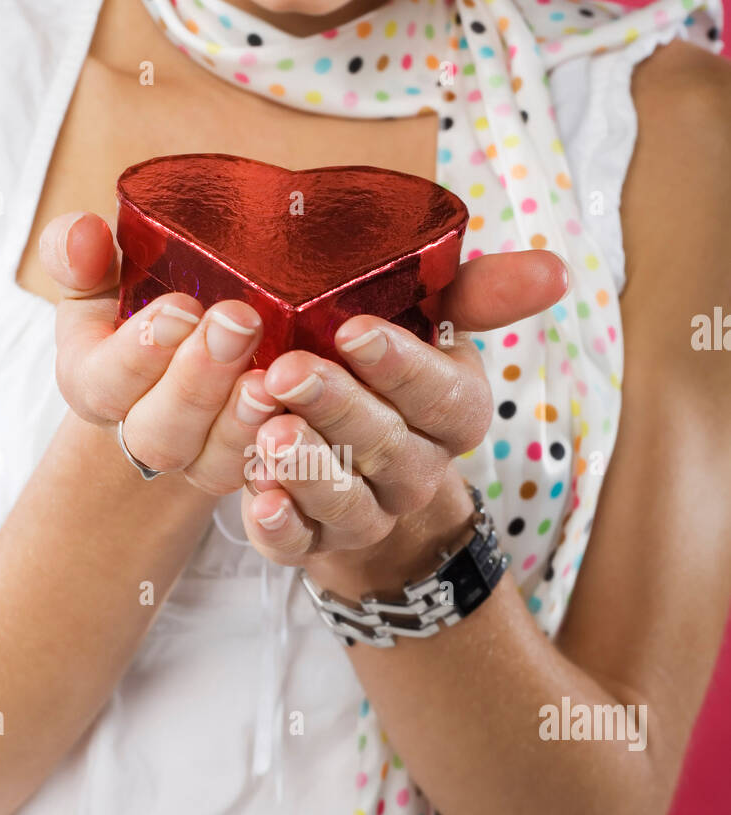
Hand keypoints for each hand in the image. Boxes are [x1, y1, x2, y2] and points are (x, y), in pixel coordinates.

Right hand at [40, 212, 280, 493]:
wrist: (182, 361)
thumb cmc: (138, 309)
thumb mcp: (99, 277)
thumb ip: (77, 253)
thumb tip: (81, 234)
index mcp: (95, 384)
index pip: (107, 381)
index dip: (141, 351)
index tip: (181, 307)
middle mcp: (142, 432)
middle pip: (159, 430)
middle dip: (198, 380)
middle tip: (239, 322)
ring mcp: (196, 458)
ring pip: (213, 461)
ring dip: (241, 423)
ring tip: (270, 381)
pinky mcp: (244, 466)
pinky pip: (262, 475)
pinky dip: (283, 453)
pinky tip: (304, 417)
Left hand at [241, 250, 568, 589]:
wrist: (350, 453)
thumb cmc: (386, 370)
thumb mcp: (434, 320)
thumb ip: (484, 293)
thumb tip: (555, 269)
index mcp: (452, 413)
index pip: (442, 396)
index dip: (401, 366)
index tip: (353, 329)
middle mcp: (415, 472)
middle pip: (387, 447)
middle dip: (338, 407)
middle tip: (289, 371)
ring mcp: (366, 513)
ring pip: (346, 501)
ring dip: (308, 468)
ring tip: (269, 433)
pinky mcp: (311, 541)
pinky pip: (298, 544)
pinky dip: (280, 525)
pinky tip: (259, 498)